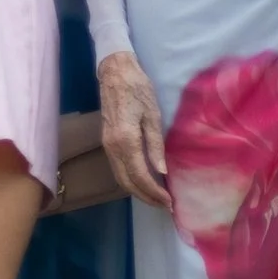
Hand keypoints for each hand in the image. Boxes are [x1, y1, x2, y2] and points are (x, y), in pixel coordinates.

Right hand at [97, 51, 169, 207]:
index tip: (170, 202)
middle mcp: (112, 146)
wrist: (114, 72)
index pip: (139, 176)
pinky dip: (130, 179)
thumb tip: (161, 172)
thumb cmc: (138, 90)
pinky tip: (144, 180)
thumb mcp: (153, 116)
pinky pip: (117, 167)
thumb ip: (155, 145)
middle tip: (166, 206)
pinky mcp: (106, 140)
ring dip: (137, 190)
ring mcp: (106, 144)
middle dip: (145, 197)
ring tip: (157, 198)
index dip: (154, 192)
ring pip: (119, 176)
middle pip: (126, 181)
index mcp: (125, 140)